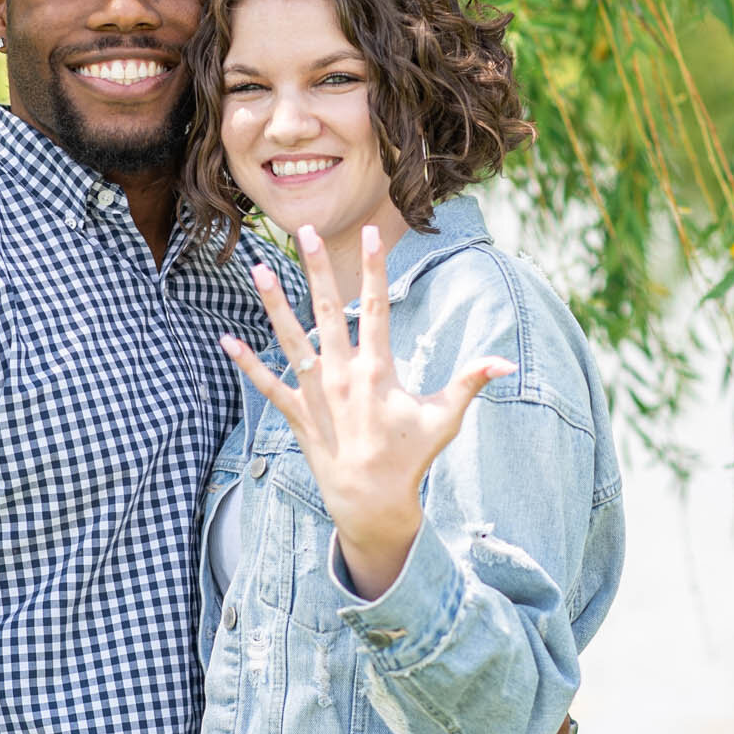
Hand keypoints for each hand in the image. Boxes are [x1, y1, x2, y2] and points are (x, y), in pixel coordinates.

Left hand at [221, 224, 514, 599]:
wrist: (371, 502)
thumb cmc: (410, 458)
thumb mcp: (444, 418)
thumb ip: (470, 382)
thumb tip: (508, 363)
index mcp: (377, 370)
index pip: (376, 306)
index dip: (375, 268)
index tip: (371, 233)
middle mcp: (342, 375)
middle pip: (328, 309)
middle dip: (316, 267)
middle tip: (303, 230)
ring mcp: (316, 394)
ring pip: (291, 339)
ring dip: (274, 305)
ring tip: (258, 269)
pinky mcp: (298, 414)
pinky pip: (268, 385)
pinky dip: (248, 364)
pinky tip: (226, 341)